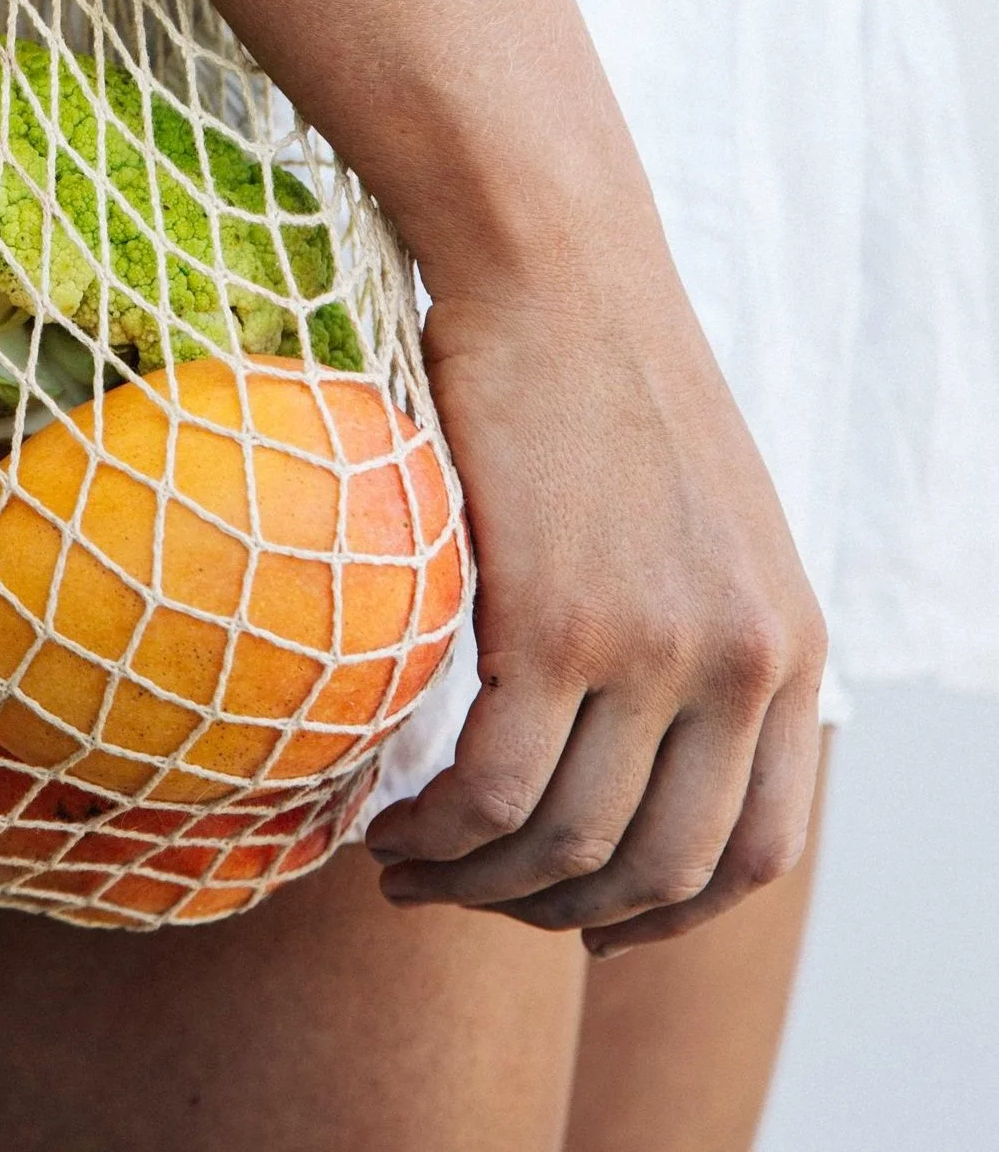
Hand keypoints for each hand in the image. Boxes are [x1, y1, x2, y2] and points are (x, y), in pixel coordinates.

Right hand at [365, 207, 826, 956]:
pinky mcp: (557, 620)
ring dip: (476, 885)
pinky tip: (389, 823)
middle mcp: (742, 661)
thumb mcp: (698, 518)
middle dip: (553, 915)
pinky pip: (493, 789)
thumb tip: (625, 741)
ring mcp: (655, 647)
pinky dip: (436, 834)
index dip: (661, 913)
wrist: (551, 260)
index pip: (756, 854)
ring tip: (406, 862)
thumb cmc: (593, 371)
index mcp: (789, 642)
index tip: (578, 917)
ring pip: (567, 844)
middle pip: (659, 872)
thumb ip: (692, 629)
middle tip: (467, 892)